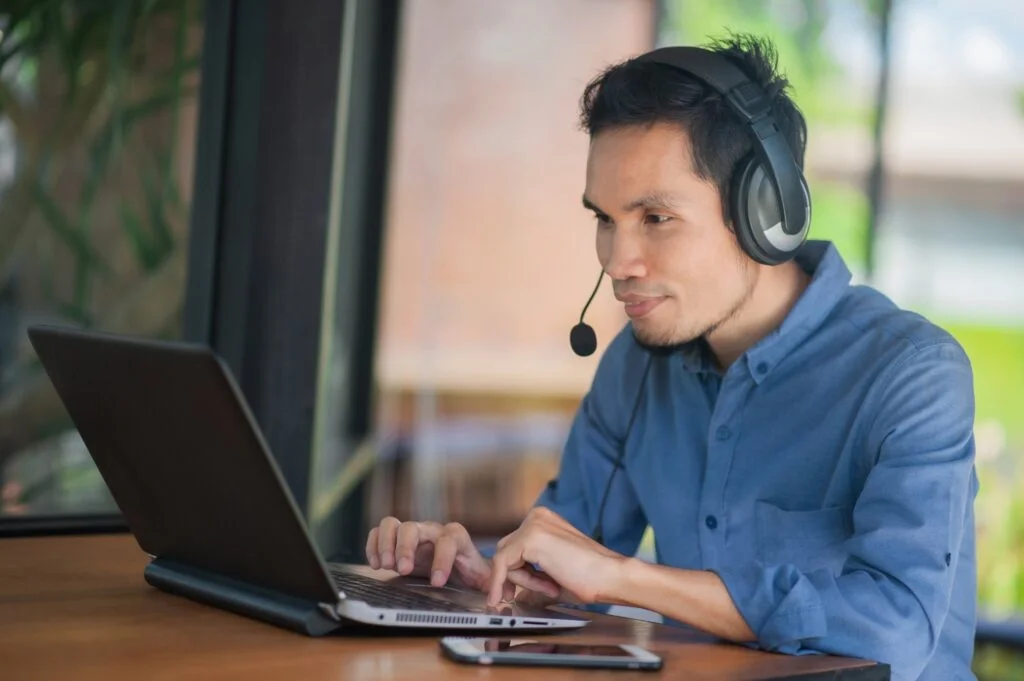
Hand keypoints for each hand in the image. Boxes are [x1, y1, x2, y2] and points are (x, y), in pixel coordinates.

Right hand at [365, 517, 490, 589]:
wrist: (454, 563)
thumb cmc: (467, 569)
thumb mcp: (482, 576)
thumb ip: (494, 581)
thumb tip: (503, 591)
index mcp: (455, 538)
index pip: (448, 540)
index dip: (442, 559)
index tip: (437, 582)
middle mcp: (431, 530)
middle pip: (414, 527)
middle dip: (406, 549)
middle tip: (403, 570)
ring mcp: (412, 532)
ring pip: (394, 524)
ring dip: (386, 544)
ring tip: (385, 565)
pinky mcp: (396, 538)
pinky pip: (380, 531)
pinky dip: (373, 545)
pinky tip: (375, 564)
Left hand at [487, 506, 626, 606]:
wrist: (610, 576)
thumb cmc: (592, 576)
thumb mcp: (553, 572)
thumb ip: (532, 574)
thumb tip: (514, 587)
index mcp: (544, 521)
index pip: (514, 546)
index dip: (513, 572)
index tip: (510, 591)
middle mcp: (537, 517)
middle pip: (507, 550)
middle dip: (514, 577)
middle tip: (517, 596)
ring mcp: (533, 525)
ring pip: (505, 558)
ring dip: (521, 581)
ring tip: (551, 589)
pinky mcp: (530, 538)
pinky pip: (502, 563)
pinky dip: (499, 582)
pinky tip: (501, 595)